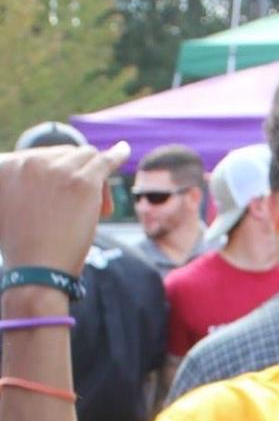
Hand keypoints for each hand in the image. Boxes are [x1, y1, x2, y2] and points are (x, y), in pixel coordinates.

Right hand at [0, 142, 128, 274]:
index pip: (40, 157)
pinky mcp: (83, 182)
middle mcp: (27, 161)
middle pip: (64, 155)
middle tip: (77, 212)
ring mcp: (56, 169)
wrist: (37, 270)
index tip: (59, 199)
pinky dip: (116, 156)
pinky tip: (124, 151)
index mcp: (3, 166)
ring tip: (94, 211)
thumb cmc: (22, 247)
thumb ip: (12, 186)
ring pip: (86, 158)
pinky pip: (104, 161)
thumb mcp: (4, 209)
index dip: (54, 177)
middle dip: (74, 179)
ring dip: (93, 180)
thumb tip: (17, 173)